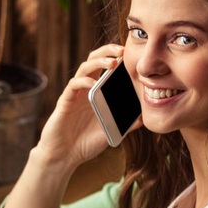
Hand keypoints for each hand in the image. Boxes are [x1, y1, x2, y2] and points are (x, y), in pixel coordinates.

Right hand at [35, 43, 125, 167]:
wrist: (63, 156)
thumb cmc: (85, 144)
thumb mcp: (110, 132)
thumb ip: (125, 124)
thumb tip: (144, 118)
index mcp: (97, 93)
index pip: (106, 68)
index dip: (116, 57)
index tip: (132, 55)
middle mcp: (85, 89)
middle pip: (94, 60)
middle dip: (107, 51)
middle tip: (122, 50)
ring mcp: (75, 94)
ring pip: (84, 68)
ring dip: (98, 62)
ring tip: (112, 62)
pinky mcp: (65, 101)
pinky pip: (73, 85)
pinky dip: (83, 81)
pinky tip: (92, 83)